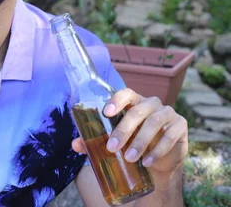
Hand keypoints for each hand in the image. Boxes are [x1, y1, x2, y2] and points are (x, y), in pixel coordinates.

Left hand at [72, 88, 188, 173]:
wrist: (159, 161)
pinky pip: (170, 135)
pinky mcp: (180, 125)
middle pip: (137, 111)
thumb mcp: (115, 142)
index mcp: (134, 102)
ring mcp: (167, 113)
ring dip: (140, 142)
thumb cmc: (132, 144)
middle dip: (123, 130)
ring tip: (129, 158)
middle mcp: (151, 104)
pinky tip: (147, 162)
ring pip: (153, 123)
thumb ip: (95, 141)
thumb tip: (75, 145)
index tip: (106, 112)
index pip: (126, 93)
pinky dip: (157, 150)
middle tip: (111, 147)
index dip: (117, 100)